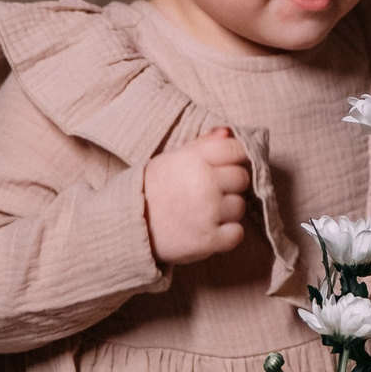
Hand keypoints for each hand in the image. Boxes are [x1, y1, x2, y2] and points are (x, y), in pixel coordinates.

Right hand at [142, 126, 249, 264]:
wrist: (129, 226)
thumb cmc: (152, 190)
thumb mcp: (171, 160)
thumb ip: (202, 146)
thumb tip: (228, 132)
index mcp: (194, 160)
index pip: (236, 149)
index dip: (235, 157)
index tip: (225, 166)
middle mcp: (204, 183)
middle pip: (241, 178)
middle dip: (230, 185)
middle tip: (209, 192)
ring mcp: (208, 212)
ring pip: (240, 206)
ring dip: (227, 211)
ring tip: (204, 212)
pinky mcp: (208, 239)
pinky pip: (237, 233)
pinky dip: (227, 234)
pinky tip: (209, 229)